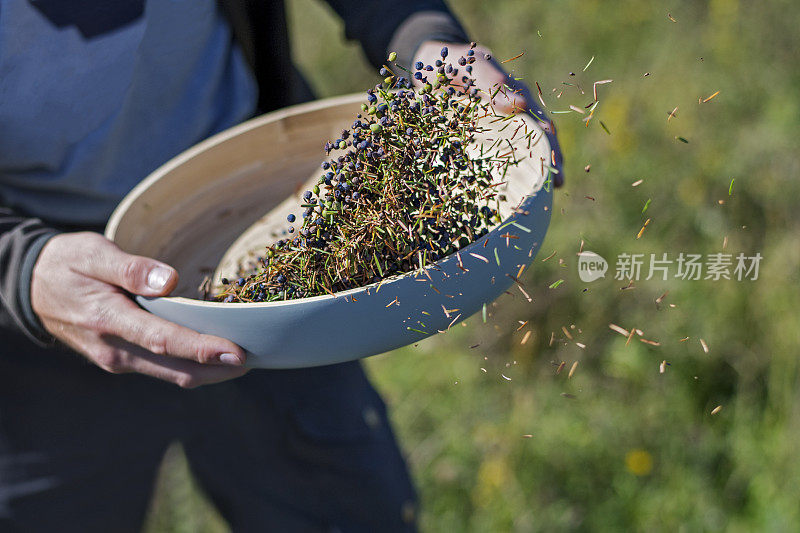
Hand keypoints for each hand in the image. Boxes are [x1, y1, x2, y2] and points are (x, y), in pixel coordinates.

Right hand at [31, 232, 247, 387]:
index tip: (237, 354)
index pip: (163, 341)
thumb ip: (130, 267)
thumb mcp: (92, 253)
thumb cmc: (67, 263)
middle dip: (218, 370)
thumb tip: (169, 281)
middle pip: (176, 370)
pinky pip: (164, 369)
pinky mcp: (123, 360)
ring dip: (209, 372)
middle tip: (259, 360)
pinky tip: (214, 354)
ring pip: (173, 375)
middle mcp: (115, 350)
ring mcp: (118, 359)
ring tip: (245, 360)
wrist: (31, 287)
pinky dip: (192, 365)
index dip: (202, 350)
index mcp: (108, 320)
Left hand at [412, 40, 563, 186]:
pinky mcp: (478, 141)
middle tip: (557, 185)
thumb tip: (521, 105)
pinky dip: (500, 176)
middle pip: (536, 142)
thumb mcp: (475, 66)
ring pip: (517, 154)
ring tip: (540, 195)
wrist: (431, 68)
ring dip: (528, 174)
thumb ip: (495, 83)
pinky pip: (492, 159)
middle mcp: (511, 118)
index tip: (557, 162)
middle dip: (548, 164)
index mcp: (517, 99)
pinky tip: (503, 195)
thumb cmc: (458, 64)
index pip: (541, 124)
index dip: (551, 143)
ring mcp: (495, 131)